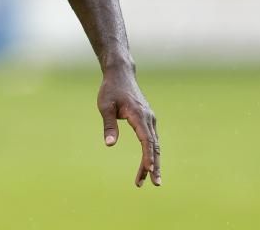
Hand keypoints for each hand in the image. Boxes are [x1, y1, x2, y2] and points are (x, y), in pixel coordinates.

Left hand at [98, 63, 160, 187]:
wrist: (121, 74)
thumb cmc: (110, 90)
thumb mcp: (105, 106)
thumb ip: (109, 125)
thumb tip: (109, 144)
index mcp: (138, 114)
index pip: (146, 139)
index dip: (147, 155)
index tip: (149, 169)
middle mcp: (148, 117)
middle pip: (154, 145)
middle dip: (154, 165)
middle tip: (154, 184)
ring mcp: (150, 119)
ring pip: (154, 144)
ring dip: (152, 162)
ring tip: (148, 181)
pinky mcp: (148, 120)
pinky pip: (151, 139)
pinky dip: (150, 153)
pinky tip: (147, 166)